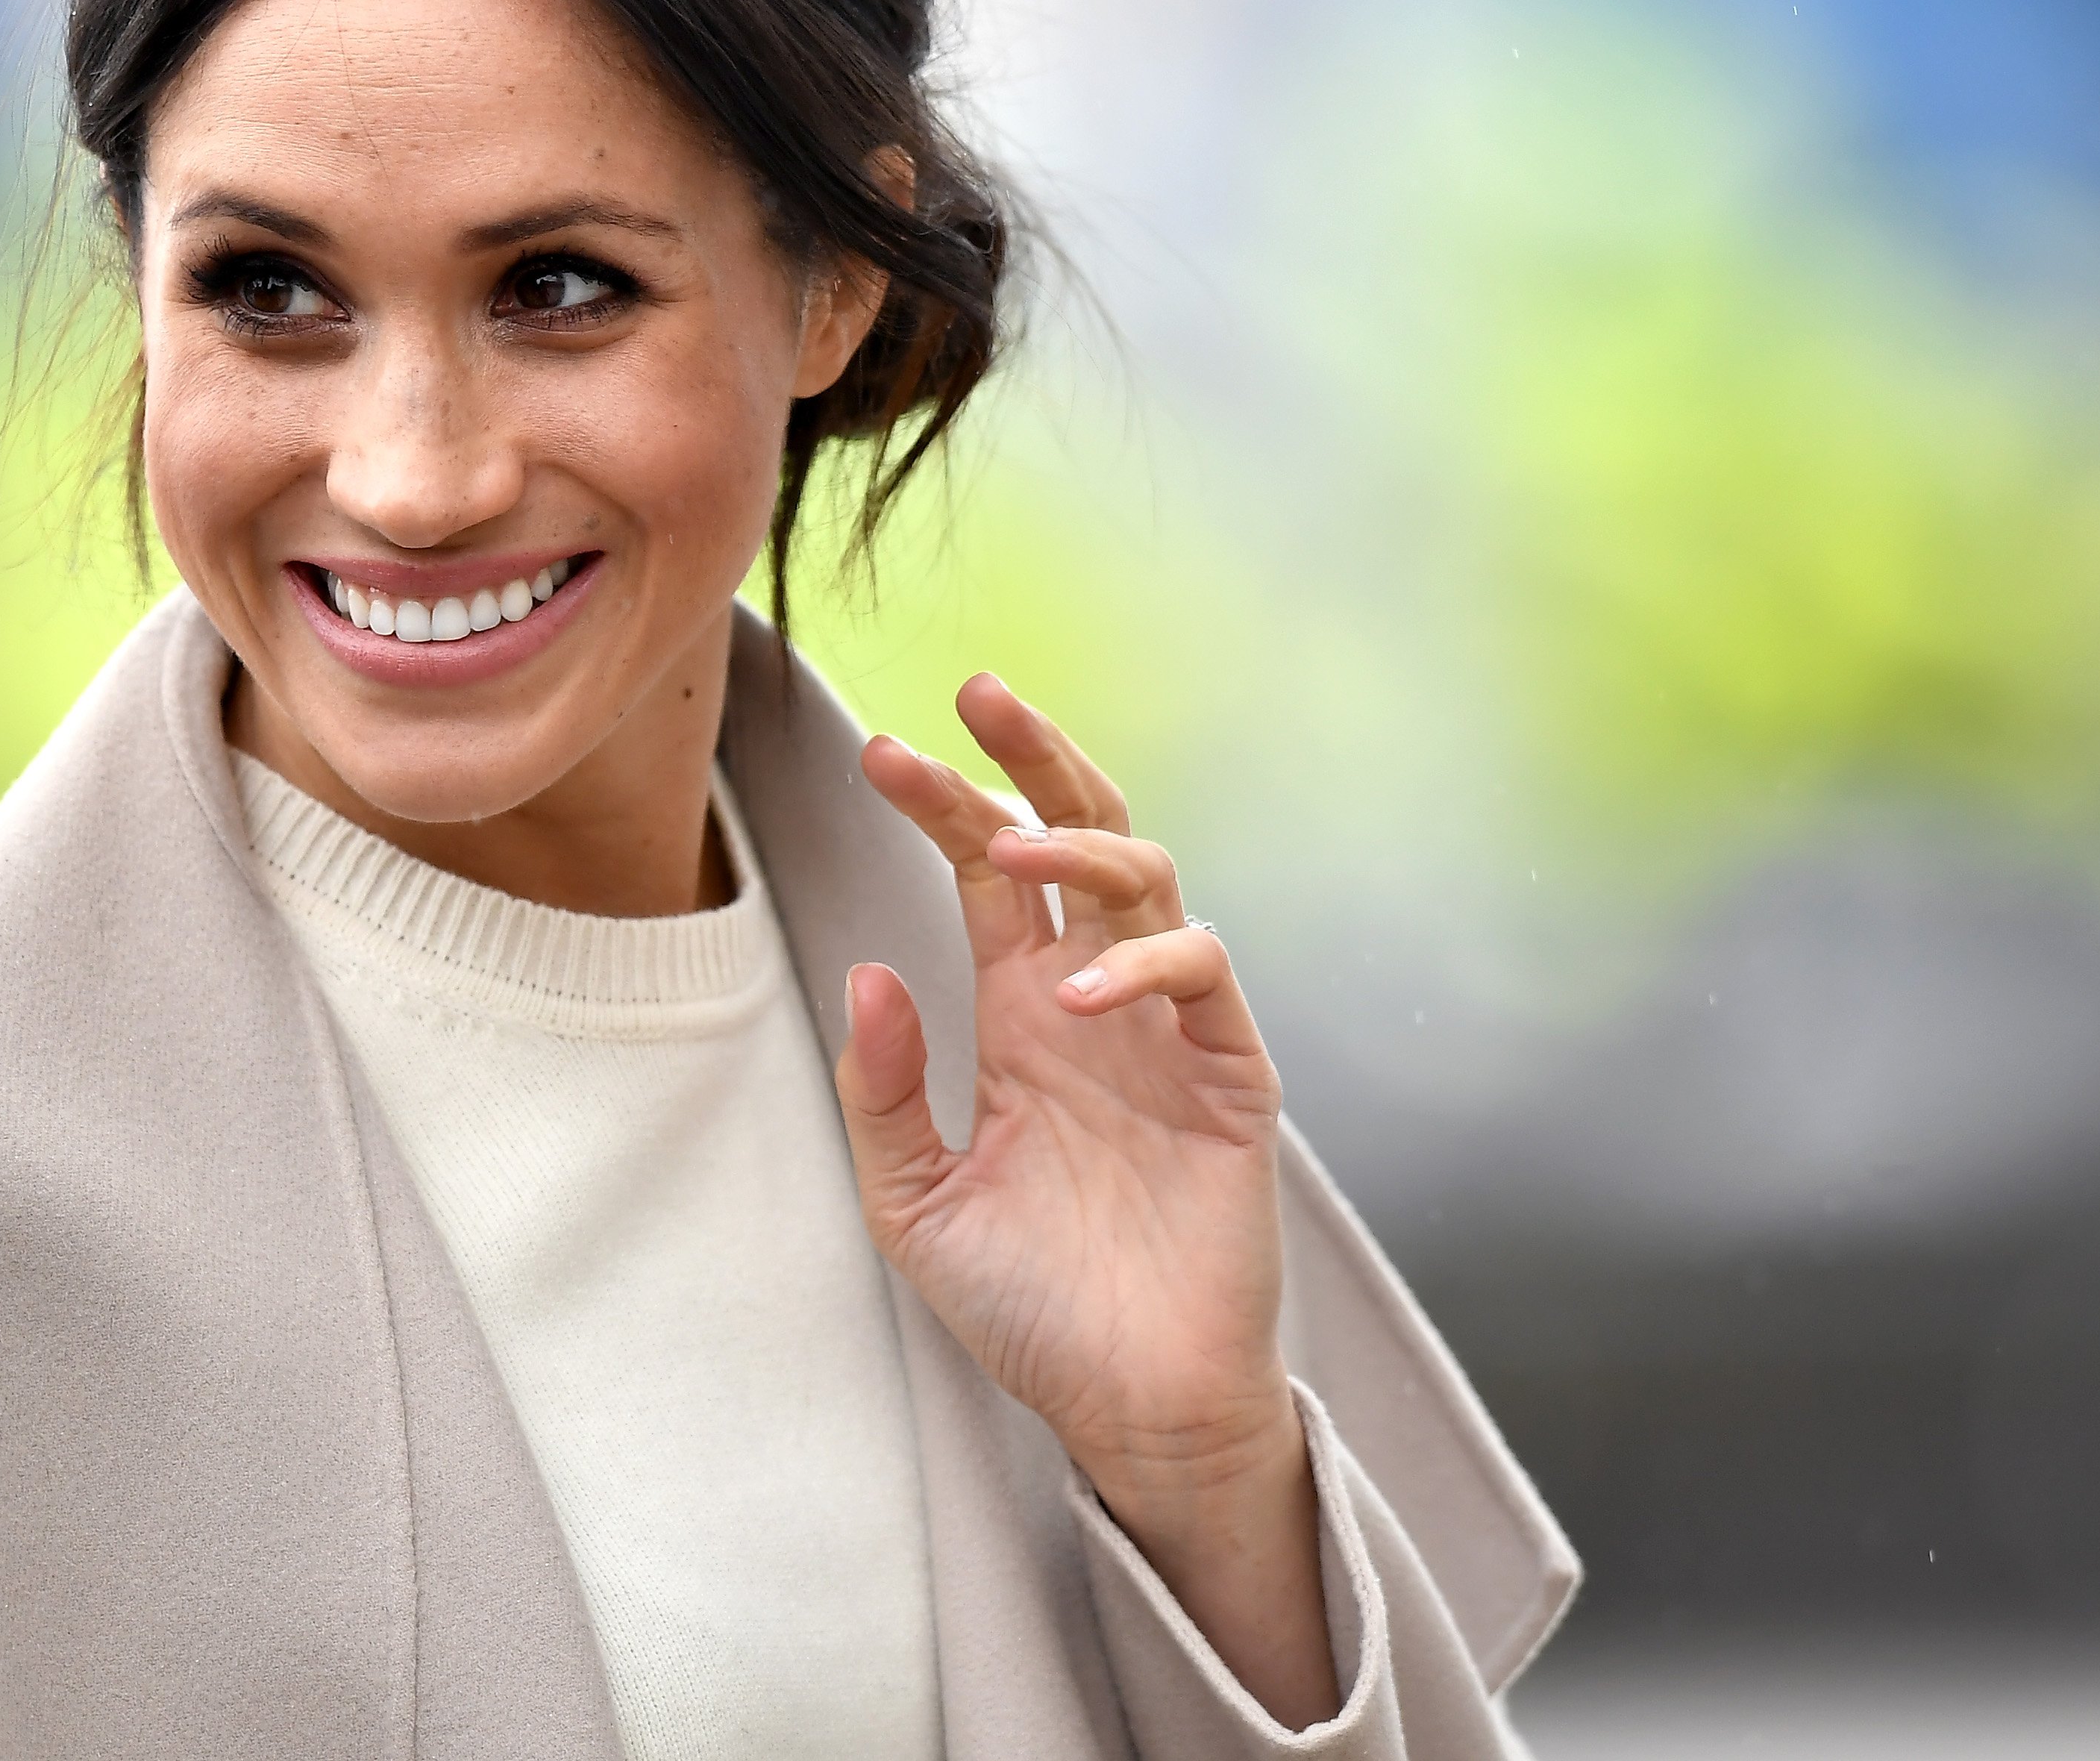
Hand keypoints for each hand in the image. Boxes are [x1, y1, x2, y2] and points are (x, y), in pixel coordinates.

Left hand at [836, 675, 1338, 1728]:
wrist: (1127, 1407)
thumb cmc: (1028, 1307)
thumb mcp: (914, 1203)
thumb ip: (882, 1093)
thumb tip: (868, 968)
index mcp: (1020, 1011)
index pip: (982, 873)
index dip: (940, 804)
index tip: (879, 752)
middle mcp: (1095, 998)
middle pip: (1077, 835)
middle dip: (1035, 757)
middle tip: (979, 692)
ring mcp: (1168, 1029)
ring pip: (1147, 879)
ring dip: (1077, 849)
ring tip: (1004, 854)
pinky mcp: (1230, 1075)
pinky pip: (1202, 975)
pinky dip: (1141, 963)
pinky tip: (1078, 995)